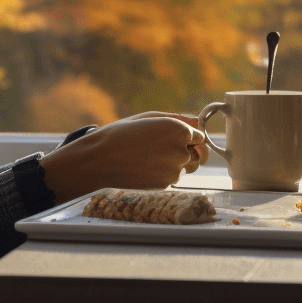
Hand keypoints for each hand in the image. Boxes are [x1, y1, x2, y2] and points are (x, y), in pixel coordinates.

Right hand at [38, 113, 207, 202]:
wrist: (101, 159)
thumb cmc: (123, 134)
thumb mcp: (150, 118)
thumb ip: (178, 119)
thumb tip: (198, 121)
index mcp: (180, 130)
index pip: (200, 137)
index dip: (189, 137)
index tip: (175, 137)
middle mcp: (181, 150)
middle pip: (198, 154)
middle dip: (189, 152)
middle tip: (165, 149)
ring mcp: (175, 170)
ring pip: (187, 168)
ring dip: (177, 163)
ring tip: (152, 157)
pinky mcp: (166, 184)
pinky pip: (173, 178)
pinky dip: (164, 173)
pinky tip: (145, 166)